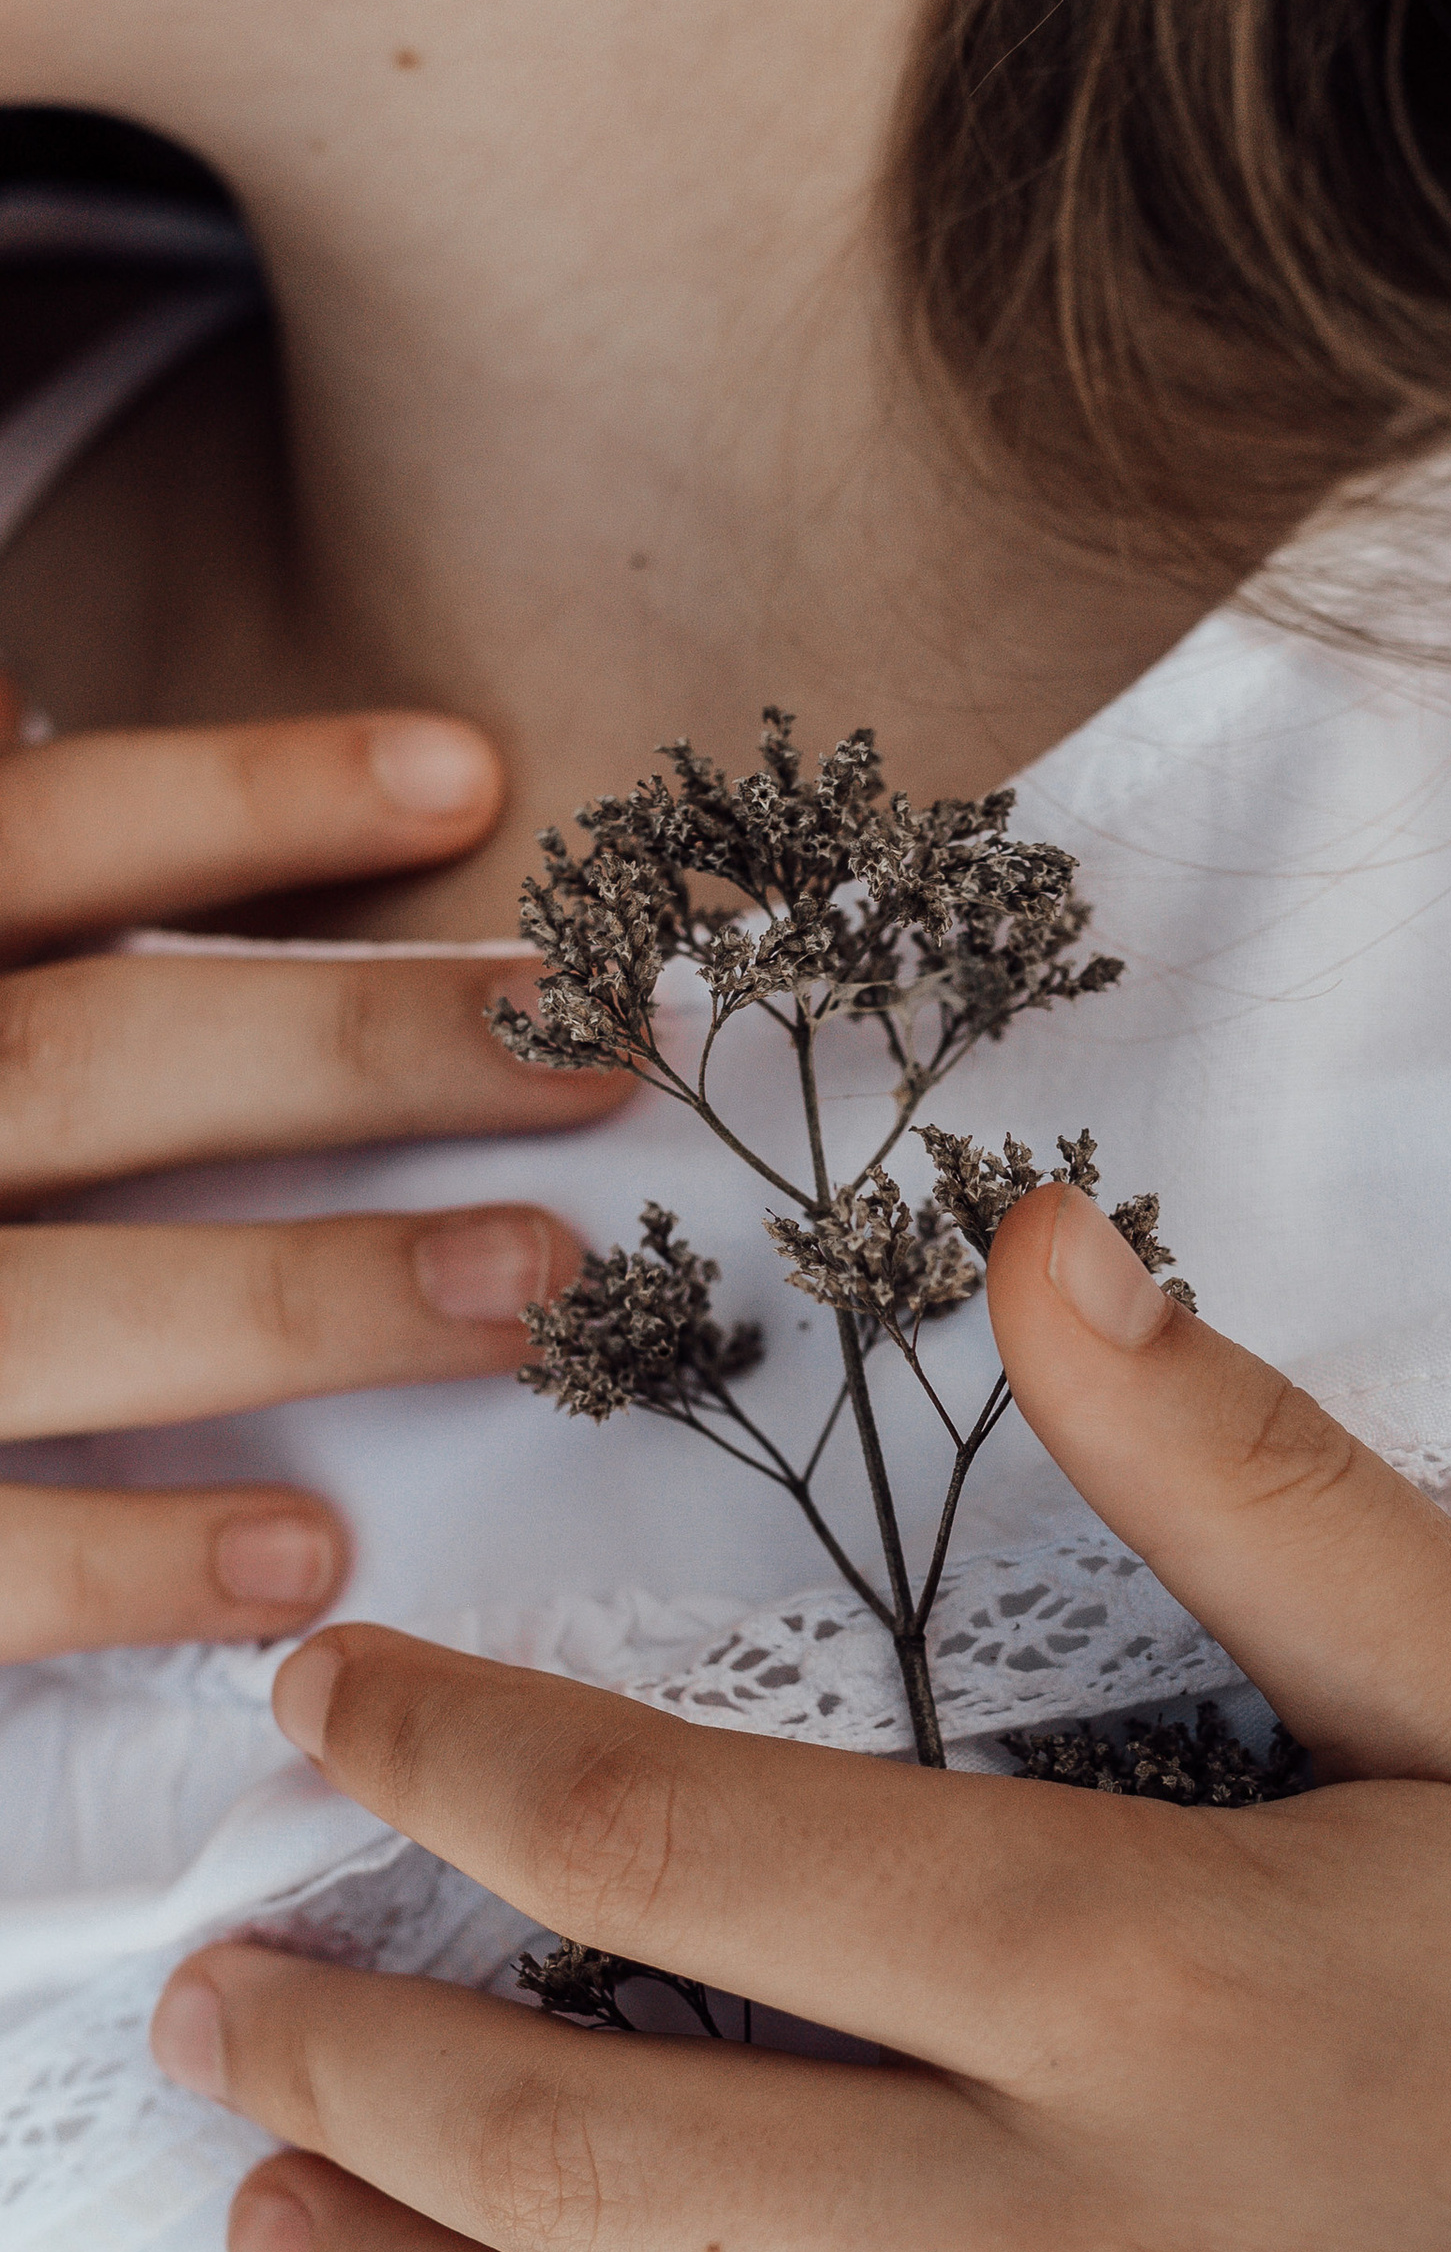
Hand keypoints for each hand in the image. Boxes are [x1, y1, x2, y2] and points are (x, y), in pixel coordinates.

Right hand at [0, 690, 619, 1657]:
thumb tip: (10, 697)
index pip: (36, 839)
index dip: (238, 800)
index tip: (467, 774)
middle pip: (98, 1059)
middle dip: (355, 1051)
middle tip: (591, 1052)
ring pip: (67, 1300)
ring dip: (309, 1293)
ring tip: (533, 1288)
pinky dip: (128, 1553)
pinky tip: (309, 1554)